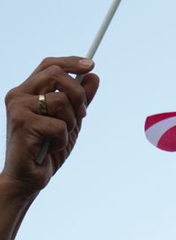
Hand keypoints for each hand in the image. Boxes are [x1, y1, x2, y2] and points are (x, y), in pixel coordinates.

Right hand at [3, 56, 98, 193]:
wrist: (29, 177)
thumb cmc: (47, 149)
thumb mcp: (70, 121)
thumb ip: (80, 101)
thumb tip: (93, 76)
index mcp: (28, 91)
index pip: (49, 65)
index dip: (71, 62)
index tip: (92, 65)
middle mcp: (19, 95)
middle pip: (57, 75)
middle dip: (78, 95)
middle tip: (82, 114)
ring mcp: (18, 108)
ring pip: (62, 101)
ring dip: (71, 122)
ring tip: (59, 136)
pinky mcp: (22, 124)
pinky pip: (60, 125)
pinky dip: (63, 139)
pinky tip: (51, 147)